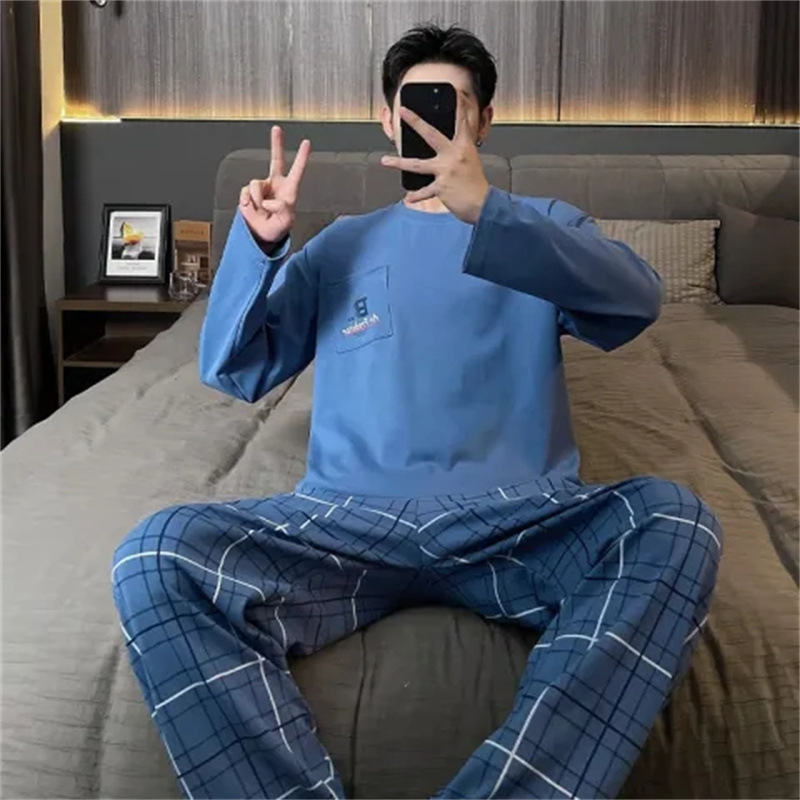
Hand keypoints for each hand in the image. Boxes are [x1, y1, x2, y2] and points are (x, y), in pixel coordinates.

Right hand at [239, 126, 310, 247]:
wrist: (261, 234)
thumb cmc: (278, 228)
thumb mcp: (286, 222)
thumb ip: (282, 211)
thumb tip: (270, 201)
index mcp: (289, 190)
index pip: (297, 171)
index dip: (301, 157)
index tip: (306, 142)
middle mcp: (275, 184)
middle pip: (276, 159)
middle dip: (276, 143)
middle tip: (277, 128)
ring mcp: (261, 187)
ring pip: (256, 184)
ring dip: (257, 201)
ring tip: (262, 211)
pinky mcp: (248, 192)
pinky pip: (246, 192)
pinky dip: (249, 204)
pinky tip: (252, 209)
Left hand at [380, 90, 489, 224]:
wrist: (483, 204)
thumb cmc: (476, 184)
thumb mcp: (471, 160)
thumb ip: (460, 148)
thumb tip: (450, 140)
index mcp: (464, 147)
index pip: (461, 122)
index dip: (459, 106)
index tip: (455, 91)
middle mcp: (453, 155)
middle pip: (431, 134)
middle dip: (415, 121)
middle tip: (402, 111)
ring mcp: (446, 170)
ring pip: (417, 164)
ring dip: (399, 163)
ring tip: (385, 161)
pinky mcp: (441, 187)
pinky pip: (424, 191)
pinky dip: (416, 196)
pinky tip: (408, 197)